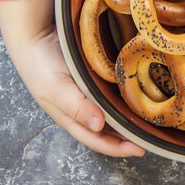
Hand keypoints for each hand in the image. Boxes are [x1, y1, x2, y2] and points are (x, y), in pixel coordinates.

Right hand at [0, 0, 144, 156]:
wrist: (34, 35)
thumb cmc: (41, 65)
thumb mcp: (56, 88)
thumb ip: (77, 107)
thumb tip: (99, 126)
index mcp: (71, 117)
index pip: (97, 140)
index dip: (118, 148)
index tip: (140, 149)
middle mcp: (81, 108)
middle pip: (107, 130)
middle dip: (127, 137)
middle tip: (150, 137)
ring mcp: (87, 93)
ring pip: (111, 113)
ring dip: (127, 119)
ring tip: (148, 120)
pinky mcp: (93, 78)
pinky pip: (111, 94)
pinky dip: (124, 99)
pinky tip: (136, 96)